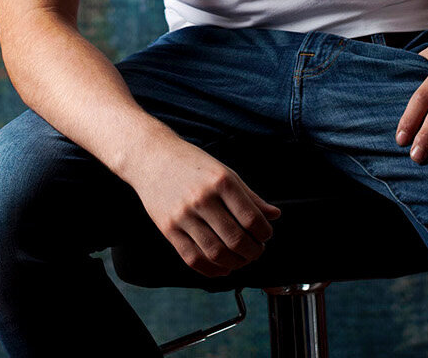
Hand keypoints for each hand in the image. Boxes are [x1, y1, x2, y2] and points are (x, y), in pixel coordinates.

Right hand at [126, 135, 281, 276]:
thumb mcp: (224, 172)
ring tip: (241, 259)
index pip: (252, 218)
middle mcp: (203, 198)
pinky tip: (222, 268)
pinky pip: (193, 258)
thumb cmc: (191, 163)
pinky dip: (212, 270)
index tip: (265, 235)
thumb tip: (274, 215)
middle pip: (236, 240)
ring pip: (216, 253)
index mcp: (221, 181)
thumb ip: (250, 196)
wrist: (152, 156)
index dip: (264, 233)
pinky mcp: (168, 229)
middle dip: (253, 252)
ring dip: (235, 263)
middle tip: (256, 250)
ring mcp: (184, 215)